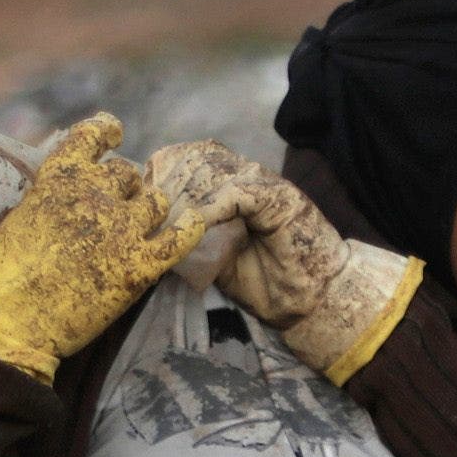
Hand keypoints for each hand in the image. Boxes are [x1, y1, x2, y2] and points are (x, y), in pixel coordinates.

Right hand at [0, 115, 203, 382]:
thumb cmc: (3, 275)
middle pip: (127, 175)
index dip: (108, 130)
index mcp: (60, 177)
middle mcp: (95, 194)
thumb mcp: (23, 214)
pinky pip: (180, 238)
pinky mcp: (139, 265)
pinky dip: (191, 228)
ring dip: (151, 210)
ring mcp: (121, 229)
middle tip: (116, 211)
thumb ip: (52, 197)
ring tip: (143, 226)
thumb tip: (75, 197)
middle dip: (125, 189)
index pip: (92, 135)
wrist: (8, 317)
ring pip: (155, 202)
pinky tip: (194, 222)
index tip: (116, 135)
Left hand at [140, 144, 420, 384]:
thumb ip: (194, 241)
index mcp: (235, 187)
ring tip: (168, 220)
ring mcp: (266, 185)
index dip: (164, 170)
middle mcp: (249, 177)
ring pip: (213, 168)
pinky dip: (210, 206)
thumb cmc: (270, 286)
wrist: (314, 301)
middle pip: (198, 155)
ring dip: (185, 193)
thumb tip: (158, 235)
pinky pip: (235, 191)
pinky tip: (194, 224)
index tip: (141, 193)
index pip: (192, 158)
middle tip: (149, 207)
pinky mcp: (278, 199)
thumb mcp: (217, 261)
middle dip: (169, 178)